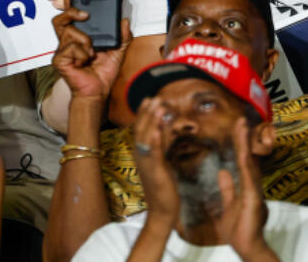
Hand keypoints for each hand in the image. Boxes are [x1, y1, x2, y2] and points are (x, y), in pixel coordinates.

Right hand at [51, 9, 131, 99]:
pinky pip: (70, 48)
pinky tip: (85, 62)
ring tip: (92, 51)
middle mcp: (68, 42)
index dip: (68, 2)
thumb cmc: (103, 73)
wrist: (97, 92)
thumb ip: (123, 36)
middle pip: (60, 19)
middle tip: (85, 15)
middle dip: (71, 12)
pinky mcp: (59, 60)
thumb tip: (125, 21)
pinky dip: (82, 54)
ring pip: (68, 32)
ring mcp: (63, 51)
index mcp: (79, 37)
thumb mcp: (118, 51)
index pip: (71, 17)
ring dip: (84, 40)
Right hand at [131, 98, 179, 223]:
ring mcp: (146, 163)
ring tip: (158, 107)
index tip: (149, 98)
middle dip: (147, 113)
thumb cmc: (163, 185)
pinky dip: (154, 141)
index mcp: (141, 152)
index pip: (140, 128)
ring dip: (152, 121)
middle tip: (154, 98)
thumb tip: (167, 126)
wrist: (162, 209)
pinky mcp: (154, 171)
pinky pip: (153, 154)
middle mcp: (140, 155)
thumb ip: (164, 142)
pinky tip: (158, 131)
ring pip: (146, 138)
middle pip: (141, 129)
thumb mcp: (163, 159)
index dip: (144, 113)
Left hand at [214, 118, 270, 261]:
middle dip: (244, 138)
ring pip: (249, 162)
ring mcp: (254, 190)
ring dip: (245, 143)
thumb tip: (222, 172)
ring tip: (241, 126)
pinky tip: (243, 150)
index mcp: (247, 186)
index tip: (237, 127)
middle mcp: (253, 185)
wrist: (247, 247)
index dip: (241, 144)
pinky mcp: (253, 197)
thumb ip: (227, 189)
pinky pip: (248, 176)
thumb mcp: (228, 206)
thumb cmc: (240, 230)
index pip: (243, 160)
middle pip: (248, 157)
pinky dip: (246, 161)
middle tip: (240, 119)